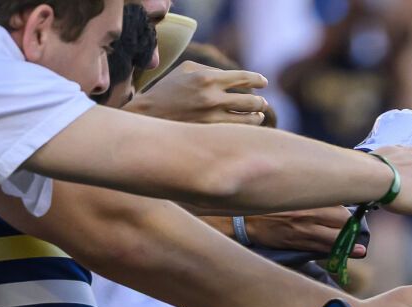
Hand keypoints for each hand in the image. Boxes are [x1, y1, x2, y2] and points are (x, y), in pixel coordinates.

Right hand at [126, 62, 269, 124]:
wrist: (147, 116)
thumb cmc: (167, 90)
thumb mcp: (185, 70)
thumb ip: (210, 69)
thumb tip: (233, 77)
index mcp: (208, 77)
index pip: (243, 78)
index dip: (257, 80)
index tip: (264, 83)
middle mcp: (212, 97)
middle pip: (250, 101)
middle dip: (260, 103)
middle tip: (263, 104)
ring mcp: (211, 118)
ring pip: (247, 120)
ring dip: (257, 117)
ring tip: (259, 116)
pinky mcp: (208, 134)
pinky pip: (236, 132)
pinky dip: (245, 130)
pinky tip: (246, 128)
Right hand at [242, 207, 360, 254]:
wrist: (245, 219)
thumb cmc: (268, 205)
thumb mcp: (290, 193)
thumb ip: (310, 197)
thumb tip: (331, 201)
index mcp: (308, 198)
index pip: (339, 206)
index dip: (350, 213)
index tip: (355, 216)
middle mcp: (308, 214)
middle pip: (342, 222)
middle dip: (351, 229)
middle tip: (355, 232)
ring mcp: (302, 231)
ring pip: (333, 240)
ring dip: (348, 247)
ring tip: (359, 251)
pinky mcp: (296, 244)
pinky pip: (319, 250)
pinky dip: (331, 253)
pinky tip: (340, 257)